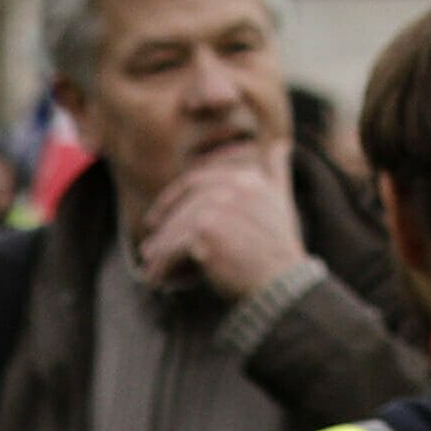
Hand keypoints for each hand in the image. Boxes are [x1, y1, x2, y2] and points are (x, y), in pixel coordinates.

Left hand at [132, 145, 304, 299]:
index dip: (171, 200)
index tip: (155, 218)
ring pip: (176, 230)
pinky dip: (162, 266)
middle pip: (183, 208)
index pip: (196, 182)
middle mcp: (232, 187)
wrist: (282, 285)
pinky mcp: (204, 232)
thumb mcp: (281, 202)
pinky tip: (157, 280)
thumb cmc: (279, 249)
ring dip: (160, 252)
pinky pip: (173, 249)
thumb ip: (276, 172)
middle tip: (148, 250)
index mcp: (247, 178)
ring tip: (150, 269)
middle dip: (164, 230)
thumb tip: (282, 145)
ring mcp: (217, 208)